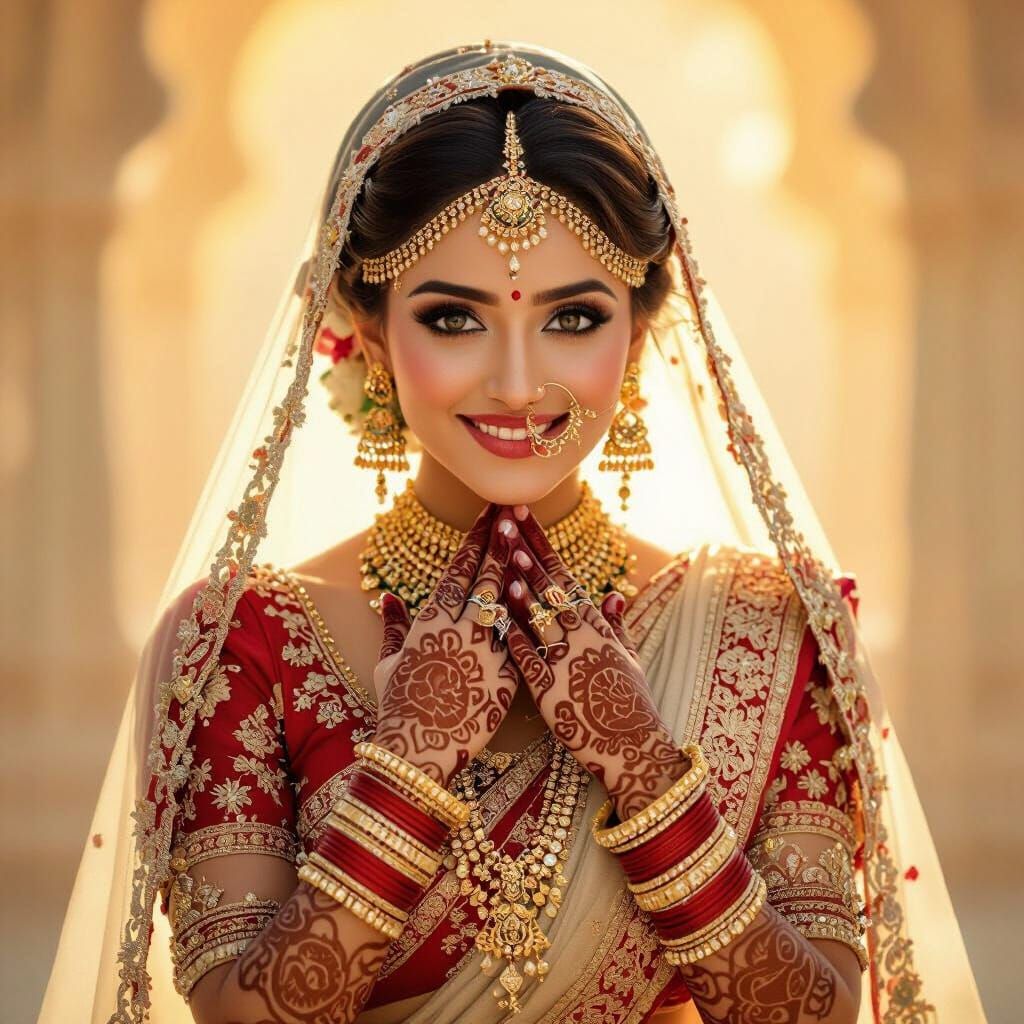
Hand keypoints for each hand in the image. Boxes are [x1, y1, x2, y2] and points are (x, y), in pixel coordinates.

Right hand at [370, 503, 518, 785]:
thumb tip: (388, 598)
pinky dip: (532, 617)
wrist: (418, 749)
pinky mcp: (506, 674)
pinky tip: (547, 596)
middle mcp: (460, 628)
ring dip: (521, 570)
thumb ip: (392, 627)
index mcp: (431, 619)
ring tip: (533, 541)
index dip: (476, 538)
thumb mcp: (389, 663)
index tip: (490, 513)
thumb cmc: (399, 707)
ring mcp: (486, 650)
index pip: (459, 568)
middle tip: (516, 511)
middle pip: (487, 574)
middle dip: (502, 540)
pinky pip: (523, 639)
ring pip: (509, 601)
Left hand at [497, 506, 689, 818]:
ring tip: (504, 557)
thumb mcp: (628, 658)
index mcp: (595, 623)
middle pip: (548, 586)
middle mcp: (581, 635)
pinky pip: (528, 658)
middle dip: (525, 551)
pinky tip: (499, 616)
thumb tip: (613, 593)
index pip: (563, 574)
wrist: (633, 746)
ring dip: (521, 584)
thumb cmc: (630, 701)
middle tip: (504, 520)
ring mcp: (566, 660)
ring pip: (539, 616)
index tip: (523, 515)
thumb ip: (615, 625)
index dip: (540, 544)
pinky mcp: (551, 690)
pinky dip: (515, 635)